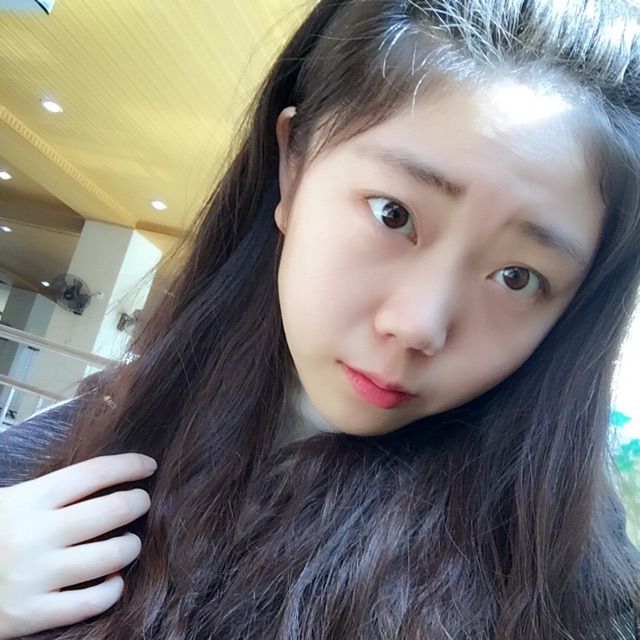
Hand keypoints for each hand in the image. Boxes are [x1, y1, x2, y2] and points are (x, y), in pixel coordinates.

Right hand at [0, 453, 156, 638]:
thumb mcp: (7, 501)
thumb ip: (48, 492)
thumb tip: (102, 478)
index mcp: (29, 499)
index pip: (94, 472)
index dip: (129, 465)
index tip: (148, 465)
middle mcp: (37, 534)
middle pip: (113, 509)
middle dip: (139, 502)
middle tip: (142, 502)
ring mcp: (36, 576)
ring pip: (112, 555)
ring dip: (131, 545)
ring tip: (129, 542)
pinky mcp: (31, 614)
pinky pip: (92, 602)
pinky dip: (113, 589)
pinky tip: (113, 580)